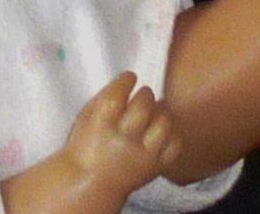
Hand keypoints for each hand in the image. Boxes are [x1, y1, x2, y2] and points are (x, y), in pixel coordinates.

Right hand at [63, 72, 179, 197]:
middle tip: (144, 93)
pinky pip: (174, 144)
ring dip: (162, 110)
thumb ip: (104, 100)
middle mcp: (123, 137)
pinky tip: (164, 127)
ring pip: (164, 123)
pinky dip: (172, 131)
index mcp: (100, 123)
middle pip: (144, 105)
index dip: (127, 81)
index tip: (130, 77)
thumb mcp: (85, 118)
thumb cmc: (85, 145)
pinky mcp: (156, 166)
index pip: (118, 93)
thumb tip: (127, 83)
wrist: (92, 182)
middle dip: (146, 94)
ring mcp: (143, 153)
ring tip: (157, 108)